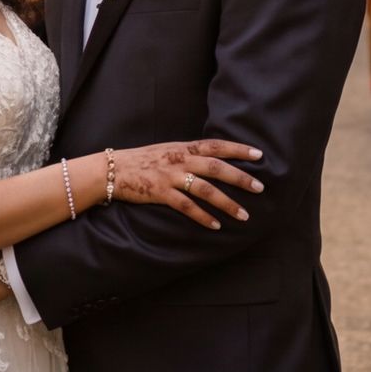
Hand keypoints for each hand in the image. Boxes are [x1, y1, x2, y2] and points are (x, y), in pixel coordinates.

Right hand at [106, 140, 265, 228]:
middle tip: (260, 187)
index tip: (259, 154)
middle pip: (216, 167)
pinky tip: (215, 226)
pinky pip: (185, 206)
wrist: (111, 170)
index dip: (238, 149)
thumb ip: (187, 154)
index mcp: (182, 147)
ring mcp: (169, 176)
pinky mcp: (159, 193)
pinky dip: (202, 216)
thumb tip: (211, 160)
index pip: (215, 145)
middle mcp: (179, 159)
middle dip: (240, 177)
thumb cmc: (141, 161)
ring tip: (244, 215)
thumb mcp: (166, 150)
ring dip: (226, 203)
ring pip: (205, 189)